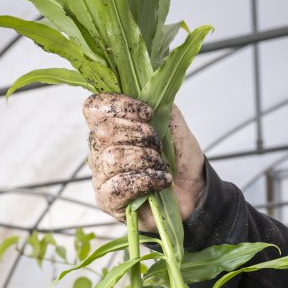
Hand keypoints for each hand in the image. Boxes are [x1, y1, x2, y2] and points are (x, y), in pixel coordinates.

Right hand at [83, 93, 205, 230]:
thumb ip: (158, 102)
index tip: (148, 113)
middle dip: (140, 135)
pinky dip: (145, 180)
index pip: (93, 107)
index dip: (119, 105)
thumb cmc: (180, 160)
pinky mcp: (108, 202)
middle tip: (159, 145)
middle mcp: (99, 151)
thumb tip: (145, 85)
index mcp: (110, 127)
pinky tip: (160, 181)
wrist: (194, 192)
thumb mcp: (174, 124)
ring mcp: (101, 178)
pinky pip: (118, 187)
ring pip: (112, 159)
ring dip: (145, 159)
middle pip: (104, 132)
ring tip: (162, 165)